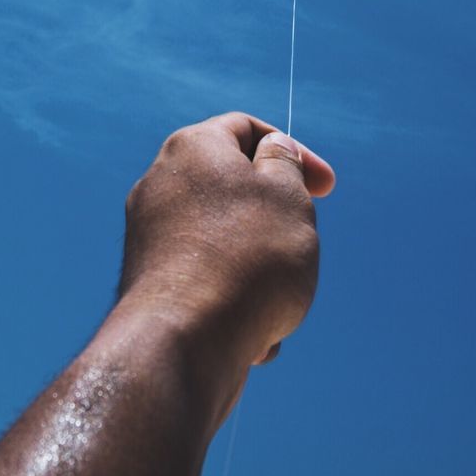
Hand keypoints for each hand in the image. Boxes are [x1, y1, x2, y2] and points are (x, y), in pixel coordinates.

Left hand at [118, 112, 334, 391]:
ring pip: (224, 239)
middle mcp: (161, 182)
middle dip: (275, 216)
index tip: (326, 187)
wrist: (185, 346)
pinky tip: (251, 335)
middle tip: (301, 244)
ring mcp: (149, 233)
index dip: (293, 152)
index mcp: (192, 147)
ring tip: (277, 301)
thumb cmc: (248, 261)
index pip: (246, 129)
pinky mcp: (149, 282)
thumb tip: (271, 151)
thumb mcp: (287, 197)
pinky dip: (232, 299)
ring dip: (259, 266)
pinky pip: (205, 280)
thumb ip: (284, 165)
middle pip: (232, 185)